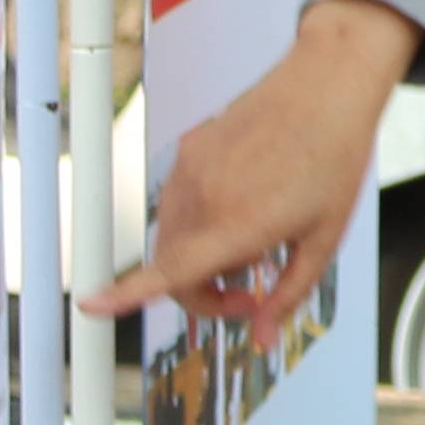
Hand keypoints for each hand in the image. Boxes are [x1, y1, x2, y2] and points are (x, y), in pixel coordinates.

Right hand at [81, 0, 411, 343]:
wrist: (327, 85)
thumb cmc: (334, 160)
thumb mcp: (325, 239)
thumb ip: (289, 295)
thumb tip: (264, 338)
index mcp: (239, 225)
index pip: (170, 271)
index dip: (125, 293)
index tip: (90, 305)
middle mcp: (206, 197)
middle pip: (171, 267)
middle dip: (200, 294)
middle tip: (246, 296)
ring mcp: (193, 169)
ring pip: (171, 234)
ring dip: (195, 256)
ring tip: (250, 248)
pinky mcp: (191, 147)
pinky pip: (179, 199)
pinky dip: (197, 219)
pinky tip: (241, 206)